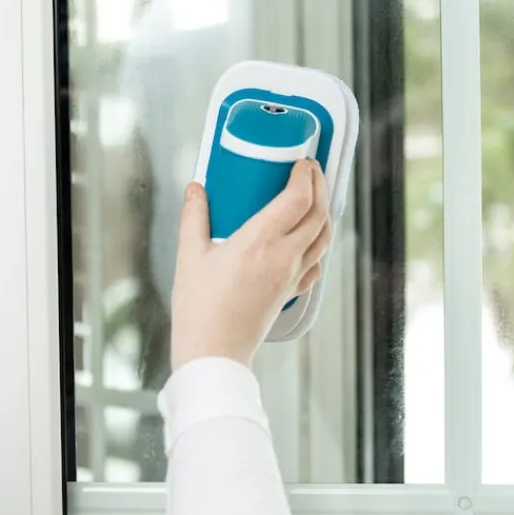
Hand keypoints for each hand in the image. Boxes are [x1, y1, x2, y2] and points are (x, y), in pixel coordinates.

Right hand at [170, 159, 332, 370]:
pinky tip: (308, 241)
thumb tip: (196, 189)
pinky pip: (316, 263)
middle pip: (319, 213)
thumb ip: (194, 217)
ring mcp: (292, 276)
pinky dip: (318, 245)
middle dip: (320, 186)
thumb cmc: (199, 308)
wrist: (214, 352)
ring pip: (323, 237)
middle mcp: (284, 257)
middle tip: (312, 172)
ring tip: (315, 198)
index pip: (298, 198)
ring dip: (324, 212)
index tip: (302, 162)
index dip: (306, 175)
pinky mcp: (291, 293)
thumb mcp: (189, 256)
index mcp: (260, 241)